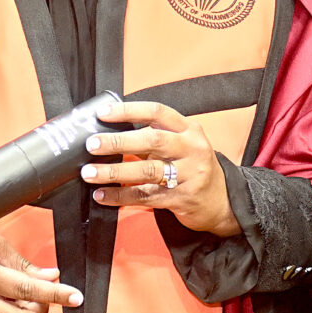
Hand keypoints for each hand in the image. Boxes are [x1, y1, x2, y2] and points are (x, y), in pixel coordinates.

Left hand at [84, 101, 237, 236]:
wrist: (221, 201)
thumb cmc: (192, 167)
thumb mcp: (182, 145)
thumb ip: (154, 136)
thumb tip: (109, 132)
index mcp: (188, 130)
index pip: (157, 112)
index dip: (129, 111)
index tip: (104, 114)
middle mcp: (191, 149)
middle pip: (152, 141)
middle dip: (118, 142)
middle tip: (92, 144)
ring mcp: (188, 175)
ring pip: (147, 171)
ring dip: (114, 172)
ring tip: (90, 173)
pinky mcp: (182, 199)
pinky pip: (145, 196)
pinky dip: (120, 196)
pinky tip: (102, 195)